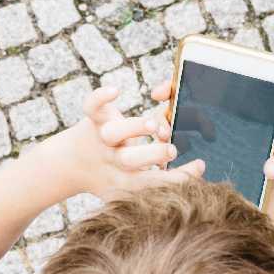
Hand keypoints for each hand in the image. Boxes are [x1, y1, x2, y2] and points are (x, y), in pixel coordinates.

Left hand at [67, 83, 204, 200]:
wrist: (72, 163)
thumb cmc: (120, 167)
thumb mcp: (141, 174)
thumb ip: (170, 171)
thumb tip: (201, 166)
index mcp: (127, 178)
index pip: (154, 182)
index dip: (179, 176)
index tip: (200, 163)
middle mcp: (113, 160)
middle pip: (129, 161)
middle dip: (152, 154)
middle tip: (171, 149)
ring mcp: (101, 139)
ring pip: (112, 134)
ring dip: (133, 128)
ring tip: (153, 125)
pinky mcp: (92, 120)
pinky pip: (92, 106)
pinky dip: (101, 96)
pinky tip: (116, 91)